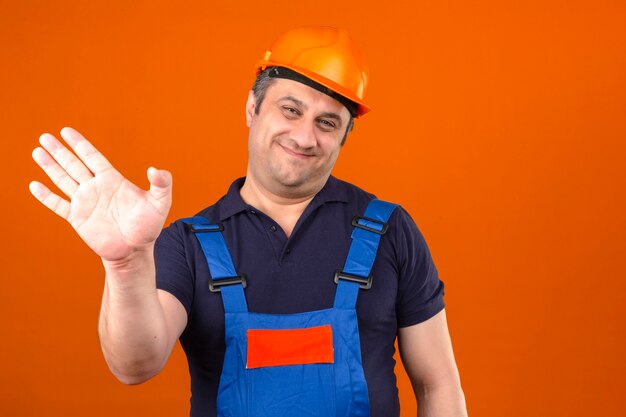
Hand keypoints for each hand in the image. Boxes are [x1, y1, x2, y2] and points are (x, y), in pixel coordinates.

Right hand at [29, 127, 171, 262]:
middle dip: (59, 151)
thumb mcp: (160, 203)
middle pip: (73, 165)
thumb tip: (154, 169)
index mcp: (112, 180)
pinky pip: (59, 205)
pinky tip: (34, 185)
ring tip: (37, 151)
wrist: (134, 250)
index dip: (80, 144)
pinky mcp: (77, 219)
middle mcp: (95, 188)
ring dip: (50, 167)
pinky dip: (46, 196)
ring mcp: (85, 202)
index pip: (92, 157)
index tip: (66, 131)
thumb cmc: (148, 226)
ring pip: (63, 180)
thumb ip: (161, 184)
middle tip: (45, 136)